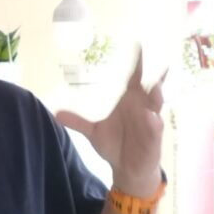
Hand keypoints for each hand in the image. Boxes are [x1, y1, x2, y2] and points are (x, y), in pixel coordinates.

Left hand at [56, 49, 166, 194]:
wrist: (126, 169)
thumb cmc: (114, 144)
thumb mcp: (93, 132)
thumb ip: (78, 122)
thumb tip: (56, 113)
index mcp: (130, 101)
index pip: (135, 77)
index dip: (138, 62)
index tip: (139, 44)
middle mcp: (143, 107)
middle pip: (150, 86)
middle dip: (155, 73)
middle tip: (157, 58)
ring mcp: (150, 121)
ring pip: (156, 105)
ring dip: (157, 95)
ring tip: (156, 85)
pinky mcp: (153, 138)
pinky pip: (155, 128)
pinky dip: (153, 122)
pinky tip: (151, 117)